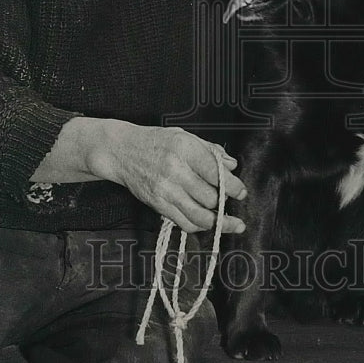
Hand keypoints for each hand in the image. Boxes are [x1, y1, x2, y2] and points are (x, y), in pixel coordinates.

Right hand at [93, 121, 247, 234]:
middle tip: (231, 201)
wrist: (122, 151)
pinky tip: (207, 223)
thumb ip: (210, 150)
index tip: (241, 192)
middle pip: (210, 197)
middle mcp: (175, 170)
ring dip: (218, 222)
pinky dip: (199, 226)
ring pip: (199, 216)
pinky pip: (183, 222)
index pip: (216, 173)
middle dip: (224, 202)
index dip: (233, 186)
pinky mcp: (157, 204)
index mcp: (185, 148)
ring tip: (232, 223)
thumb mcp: (185, 137)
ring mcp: (165, 189)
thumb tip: (231, 166)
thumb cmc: (156, 142)